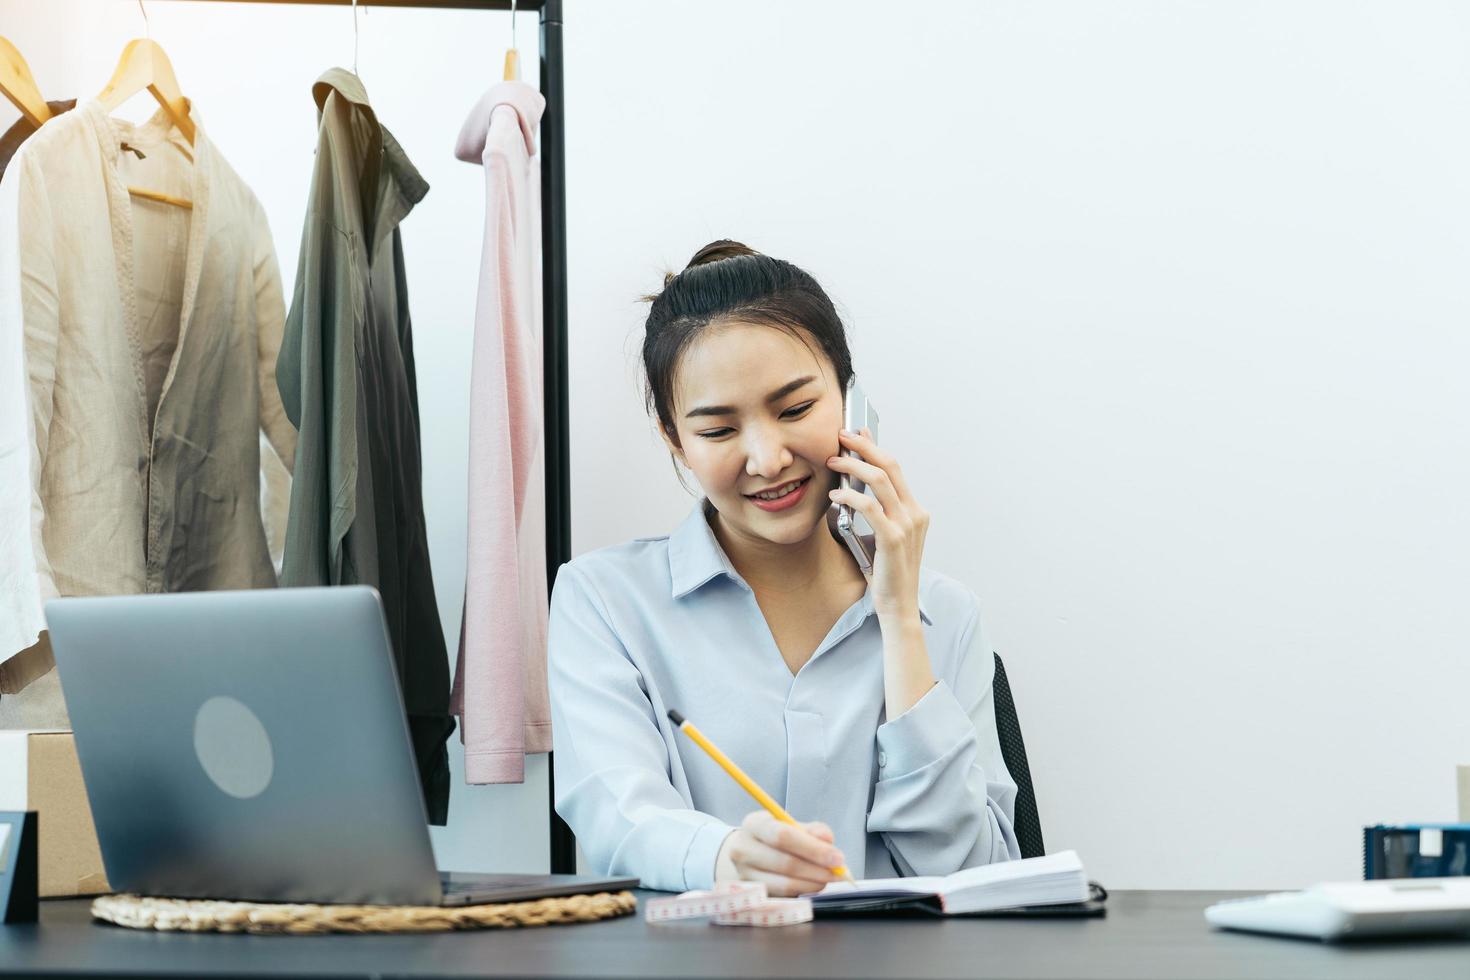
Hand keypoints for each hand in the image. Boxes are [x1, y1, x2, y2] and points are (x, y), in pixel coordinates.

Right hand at [715, 811, 845, 896]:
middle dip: (818, 869)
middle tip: (839, 872)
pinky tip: (814, 883)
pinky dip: (804, 890)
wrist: (747, 851)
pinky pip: (784, 896)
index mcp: (753, 824)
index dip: (813, 849)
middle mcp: (743, 849)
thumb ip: (811, 830)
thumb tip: (828, 841)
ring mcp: (745, 874)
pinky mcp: (753, 894)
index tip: (837, 858)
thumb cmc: (773, 836)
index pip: (783, 836)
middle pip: (785, 863)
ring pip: (785, 884)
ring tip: (829, 878)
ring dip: (814, 883)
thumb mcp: (790, 824)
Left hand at [827, 427, 929, 618]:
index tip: (858, 432)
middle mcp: (915, 514)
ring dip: (853, 465)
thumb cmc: (887, 573)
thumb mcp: (884, 536)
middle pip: (890, 466)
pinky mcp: (893, 538)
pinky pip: (869, 506)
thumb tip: (848, 488)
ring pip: (880, 480)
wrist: (898, 605)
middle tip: (841, 436)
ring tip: (833, 461)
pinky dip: (849, 495)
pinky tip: (835, 494)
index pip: (896, 469)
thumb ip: (876, 513)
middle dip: (864, 446)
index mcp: (916, 511)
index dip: (875, 447)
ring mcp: (906, 525)